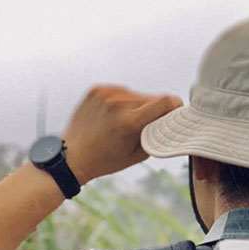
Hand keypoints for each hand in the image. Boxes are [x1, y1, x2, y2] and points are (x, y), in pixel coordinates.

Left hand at [62, 86, 181, 183]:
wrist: (72, 155)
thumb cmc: (105, 160)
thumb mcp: (136, 155)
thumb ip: (157, 136)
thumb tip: (171, 121)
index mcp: (129, 122)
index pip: (165, 101)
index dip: (175, 106)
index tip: (176, 112)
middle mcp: (118, 104)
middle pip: (151, 98)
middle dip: (155, 109)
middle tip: (147, 124)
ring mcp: (106, 94)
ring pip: (136, 94)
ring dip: (137, 105)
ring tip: (124, 123)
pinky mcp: (97, 89)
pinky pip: (120, 91)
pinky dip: (122, 101)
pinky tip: (113, 115)